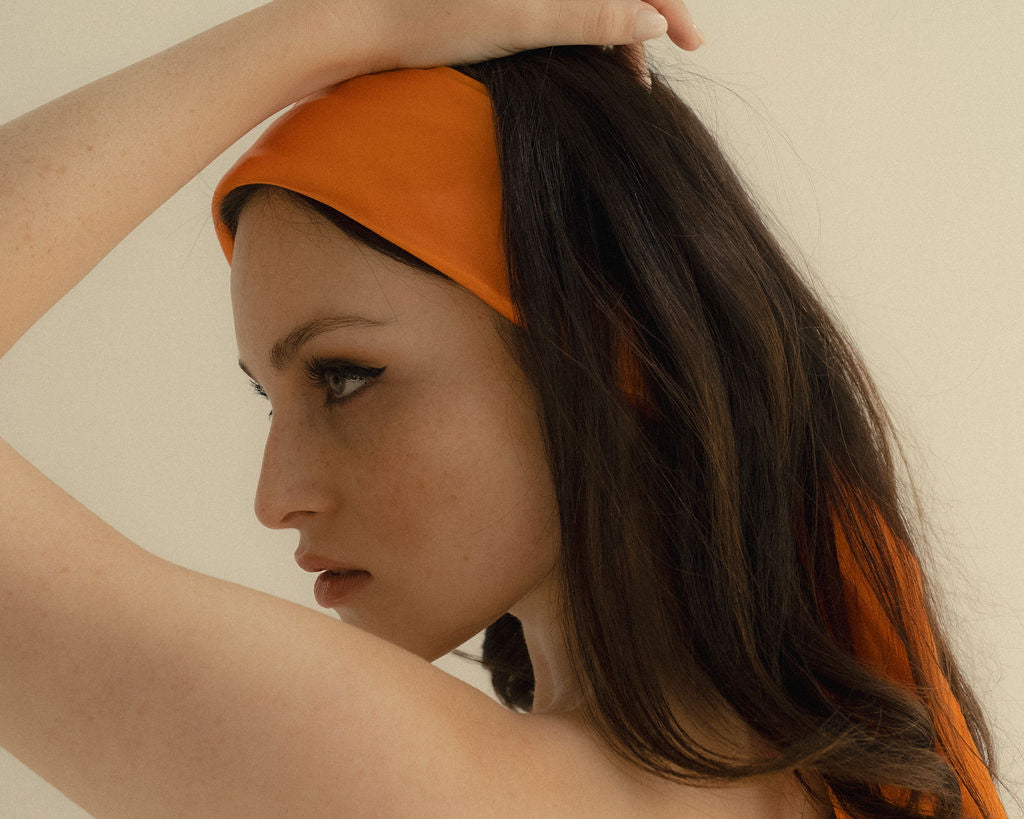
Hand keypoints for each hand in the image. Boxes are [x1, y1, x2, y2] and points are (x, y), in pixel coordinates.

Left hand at [278, 0, 700, 78]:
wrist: (357, 26)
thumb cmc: (429, 19)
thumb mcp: (520, 19)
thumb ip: (592, 14)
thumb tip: (652, 20)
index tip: (687, 39)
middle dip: (641, 17)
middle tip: (651, 73)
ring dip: (613, 29)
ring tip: (627, 76)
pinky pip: (559, 7)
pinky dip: (581, 31)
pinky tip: (591, 60)